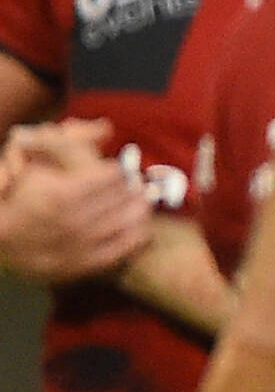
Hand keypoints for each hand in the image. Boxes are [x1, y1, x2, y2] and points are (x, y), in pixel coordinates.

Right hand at [0, 120, 149, 280]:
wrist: (1, 241)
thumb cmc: (19, 197)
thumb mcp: (33, 162)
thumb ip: (67, 142)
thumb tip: (105, 127)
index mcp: (62, 194)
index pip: (111, 175)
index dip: (117, 170)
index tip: (119, 169)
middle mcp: (73, 221)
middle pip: (122, 197)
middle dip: (131, 188)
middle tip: (138, 185)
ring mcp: (80, 245)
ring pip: (127, 222)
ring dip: (140, 209)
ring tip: (143, 202)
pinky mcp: (84, 264)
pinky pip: (124, 248)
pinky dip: (138, 235)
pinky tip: (142, 226)